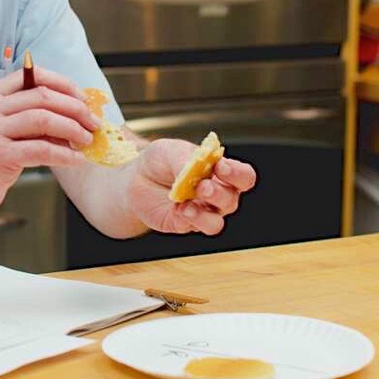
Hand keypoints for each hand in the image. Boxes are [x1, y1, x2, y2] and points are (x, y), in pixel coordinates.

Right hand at [0, 65, 101, 222]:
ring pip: (44, 119)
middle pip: (42, 95)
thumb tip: (69, 115)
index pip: (31, 76)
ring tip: (87, 141)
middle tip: (93, 122)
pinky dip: (65, 154)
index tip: (82, 100)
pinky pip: (41, 150)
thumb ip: (23, 117)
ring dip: (73, 129)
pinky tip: (76, 160)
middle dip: (75, 108)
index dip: (63, 84)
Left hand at [127, 139, 256, 235]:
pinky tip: (177, 208)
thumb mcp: (169, 149)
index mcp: (220, 173)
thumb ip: (184, 157)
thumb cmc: (159, 161)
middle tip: (203, 186)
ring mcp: (201, 212)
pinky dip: (187, 219)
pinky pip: (194, 228)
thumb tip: (192, 169)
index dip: (237, 174)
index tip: (221, 166)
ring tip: (188, 203)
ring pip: (216, 222)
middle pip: (232, 200)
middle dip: (219, 194)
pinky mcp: (184, 224)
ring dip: (205, 215)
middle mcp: (216, 195)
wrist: (135, 178)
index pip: (244, 177)